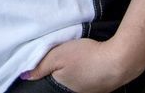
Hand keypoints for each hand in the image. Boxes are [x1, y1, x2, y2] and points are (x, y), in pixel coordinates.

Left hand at [22, 37, 140, 92]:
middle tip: (67, 56)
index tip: (52, 60)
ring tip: (80, 58)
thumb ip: (40, 65)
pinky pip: (91, 78)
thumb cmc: (86, 57)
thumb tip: (24, 76)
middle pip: (64, 81)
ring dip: (78, 71)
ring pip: (78, 80)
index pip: (51, 81)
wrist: (119, 60)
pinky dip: (90, 70)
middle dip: (63, 71)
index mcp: (64, 89)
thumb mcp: (58, 56)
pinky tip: (92, 62)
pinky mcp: (104, 86)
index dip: (50, 70)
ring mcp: (92, 91)